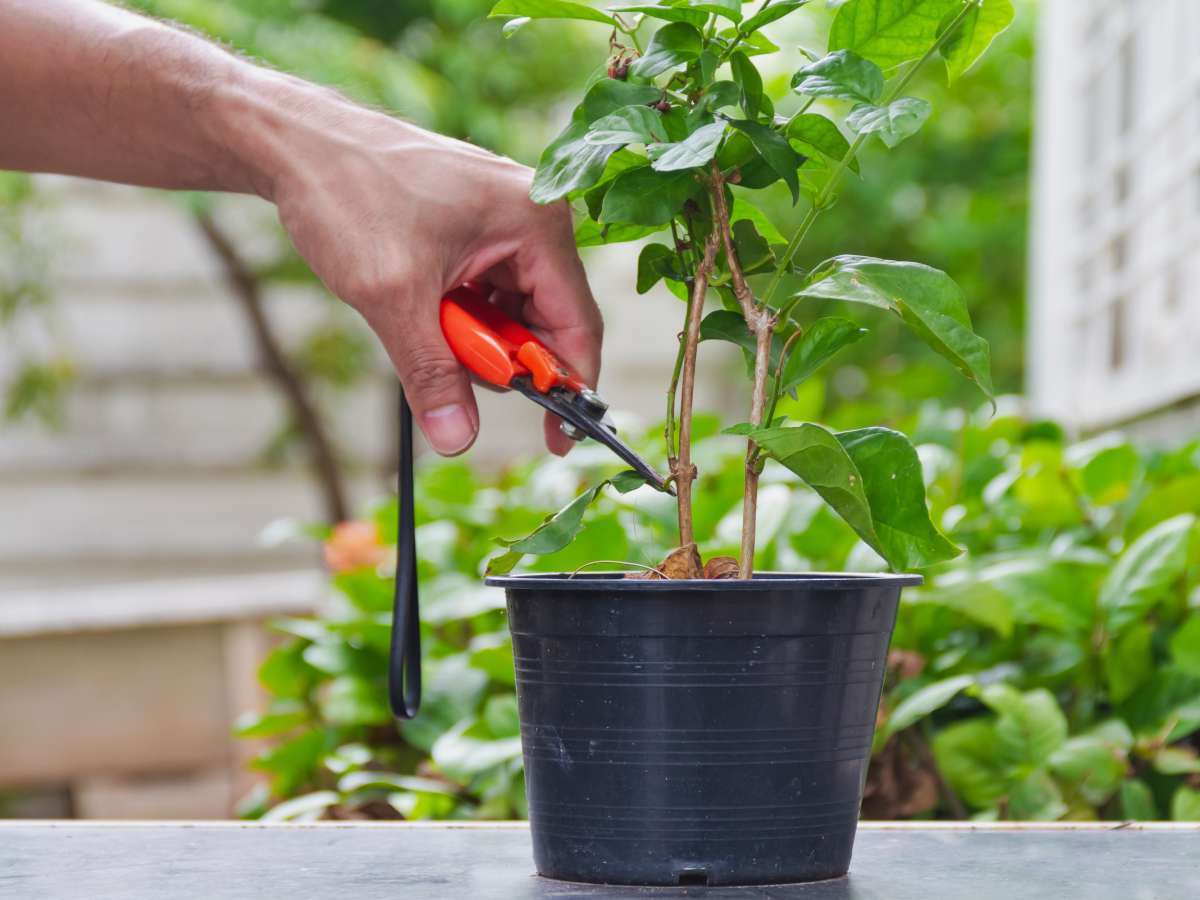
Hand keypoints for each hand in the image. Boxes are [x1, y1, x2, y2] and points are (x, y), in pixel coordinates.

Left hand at [261, 94, 602, 456]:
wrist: (296, 145)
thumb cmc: (347, 194)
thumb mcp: (393, 296)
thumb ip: (432, 373)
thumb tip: (458, 437)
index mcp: (535, 222)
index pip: (577, 323)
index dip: (568, 386)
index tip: (556, 438)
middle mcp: (533, 217)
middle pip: (547, 320)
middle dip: (502, 356)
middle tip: (452, 369)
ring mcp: (505, 221)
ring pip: (513, 312)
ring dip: (473, 337)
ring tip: (422, 320)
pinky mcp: (477, 229)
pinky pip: (488, 293)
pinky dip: (459, 316)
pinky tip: (423, 307)